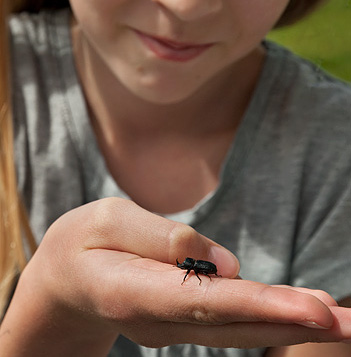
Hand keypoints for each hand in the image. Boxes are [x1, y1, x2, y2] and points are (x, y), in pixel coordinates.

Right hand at [1, 198, 350, 355]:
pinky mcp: (180, 317)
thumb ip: (160, 238)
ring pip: (236, 329)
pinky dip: (266, 317)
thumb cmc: (83, 243)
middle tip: (349, 324)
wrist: (64, 281)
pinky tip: (298, 310)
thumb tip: (223, 260)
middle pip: (232, 324)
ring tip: (340, 320)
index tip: (314, 311)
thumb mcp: (107, 222)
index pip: (205, 301)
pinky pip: (228, 320)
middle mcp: (158, 320)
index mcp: (133, 292)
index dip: (259, 305)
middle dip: (291, 323)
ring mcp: (171, 326)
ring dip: (287, 324)